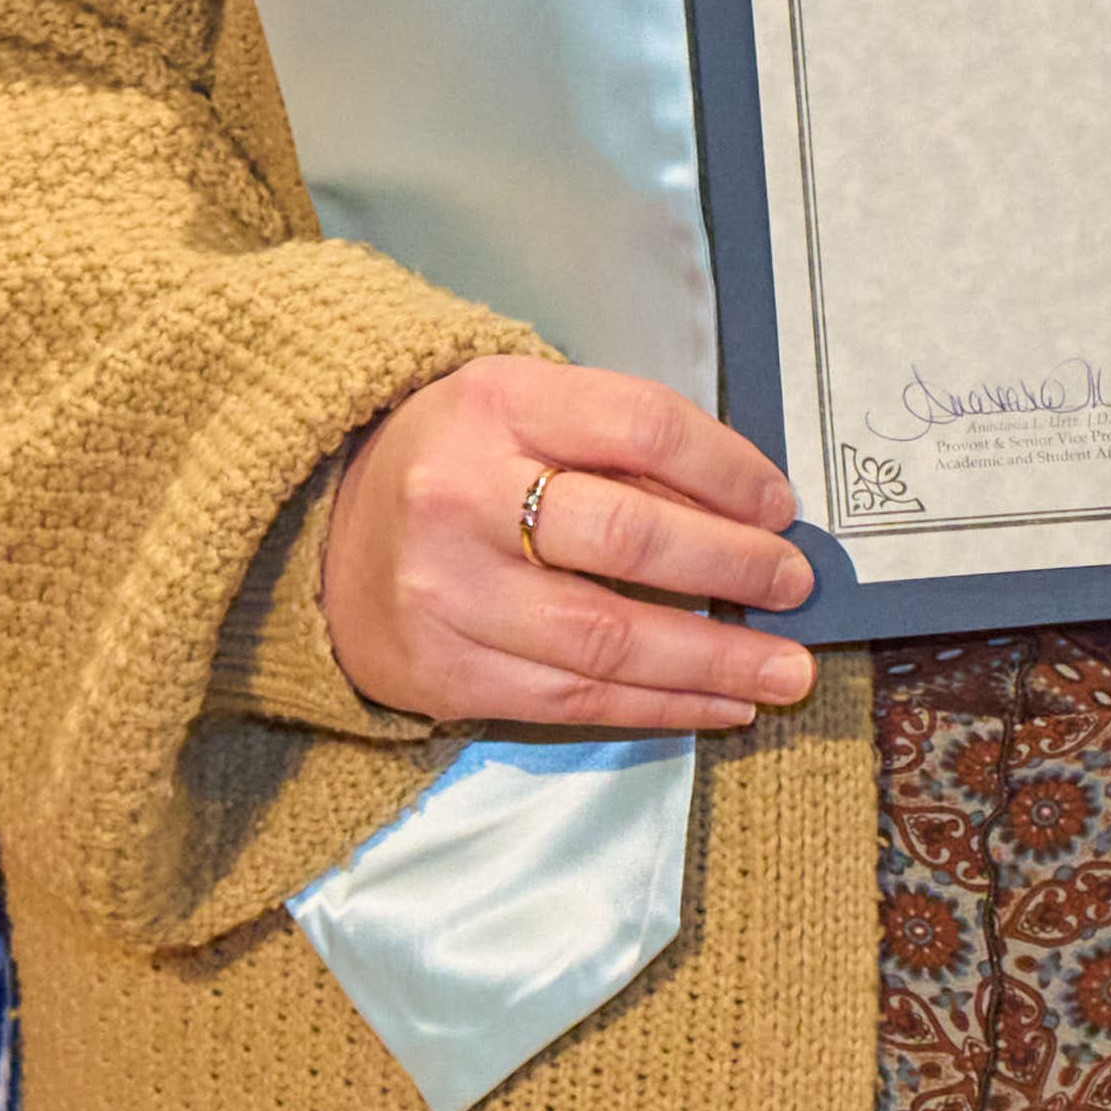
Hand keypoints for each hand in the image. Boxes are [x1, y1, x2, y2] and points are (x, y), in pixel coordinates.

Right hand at [315, 357, 815, 733]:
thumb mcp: (521, 411)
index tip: (780, 506)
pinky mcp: (443, 672)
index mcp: (495, 404)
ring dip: (714, 660)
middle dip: (731, 566)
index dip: (726, 469)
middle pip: (628, 536)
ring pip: (607, 637)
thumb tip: (746, 511)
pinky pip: (572, 699)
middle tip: (794, 586)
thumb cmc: (452, 462)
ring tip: (786, 671)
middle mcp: (464, 496)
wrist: (316, 538)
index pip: (639, 427)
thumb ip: (617, 447)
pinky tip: (721, 703)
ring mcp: (449, 593)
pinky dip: (660, 706)